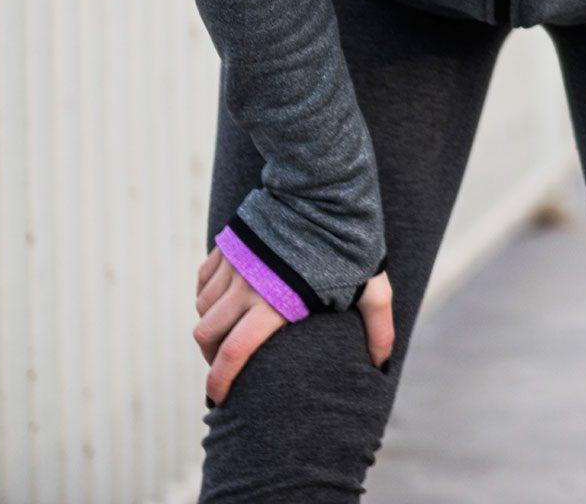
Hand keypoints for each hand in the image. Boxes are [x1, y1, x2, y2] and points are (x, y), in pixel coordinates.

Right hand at [195, 249, 393, 402]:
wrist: (324, 187)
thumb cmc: (350, 241)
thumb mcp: (371, 287)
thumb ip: (377, 327)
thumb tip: (383, 364)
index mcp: (276, 302)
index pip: (235, 352)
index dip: (220, 381)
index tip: (217, 399)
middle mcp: (247, 285)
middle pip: (207, 335)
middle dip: (210, 358)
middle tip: (224, 367)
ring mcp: (234, 264)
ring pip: (203, 309)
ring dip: (210, 327)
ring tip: (228, 336)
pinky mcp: (228, 244)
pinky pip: (204, 282)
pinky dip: (207, 298)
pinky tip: (224, 303)